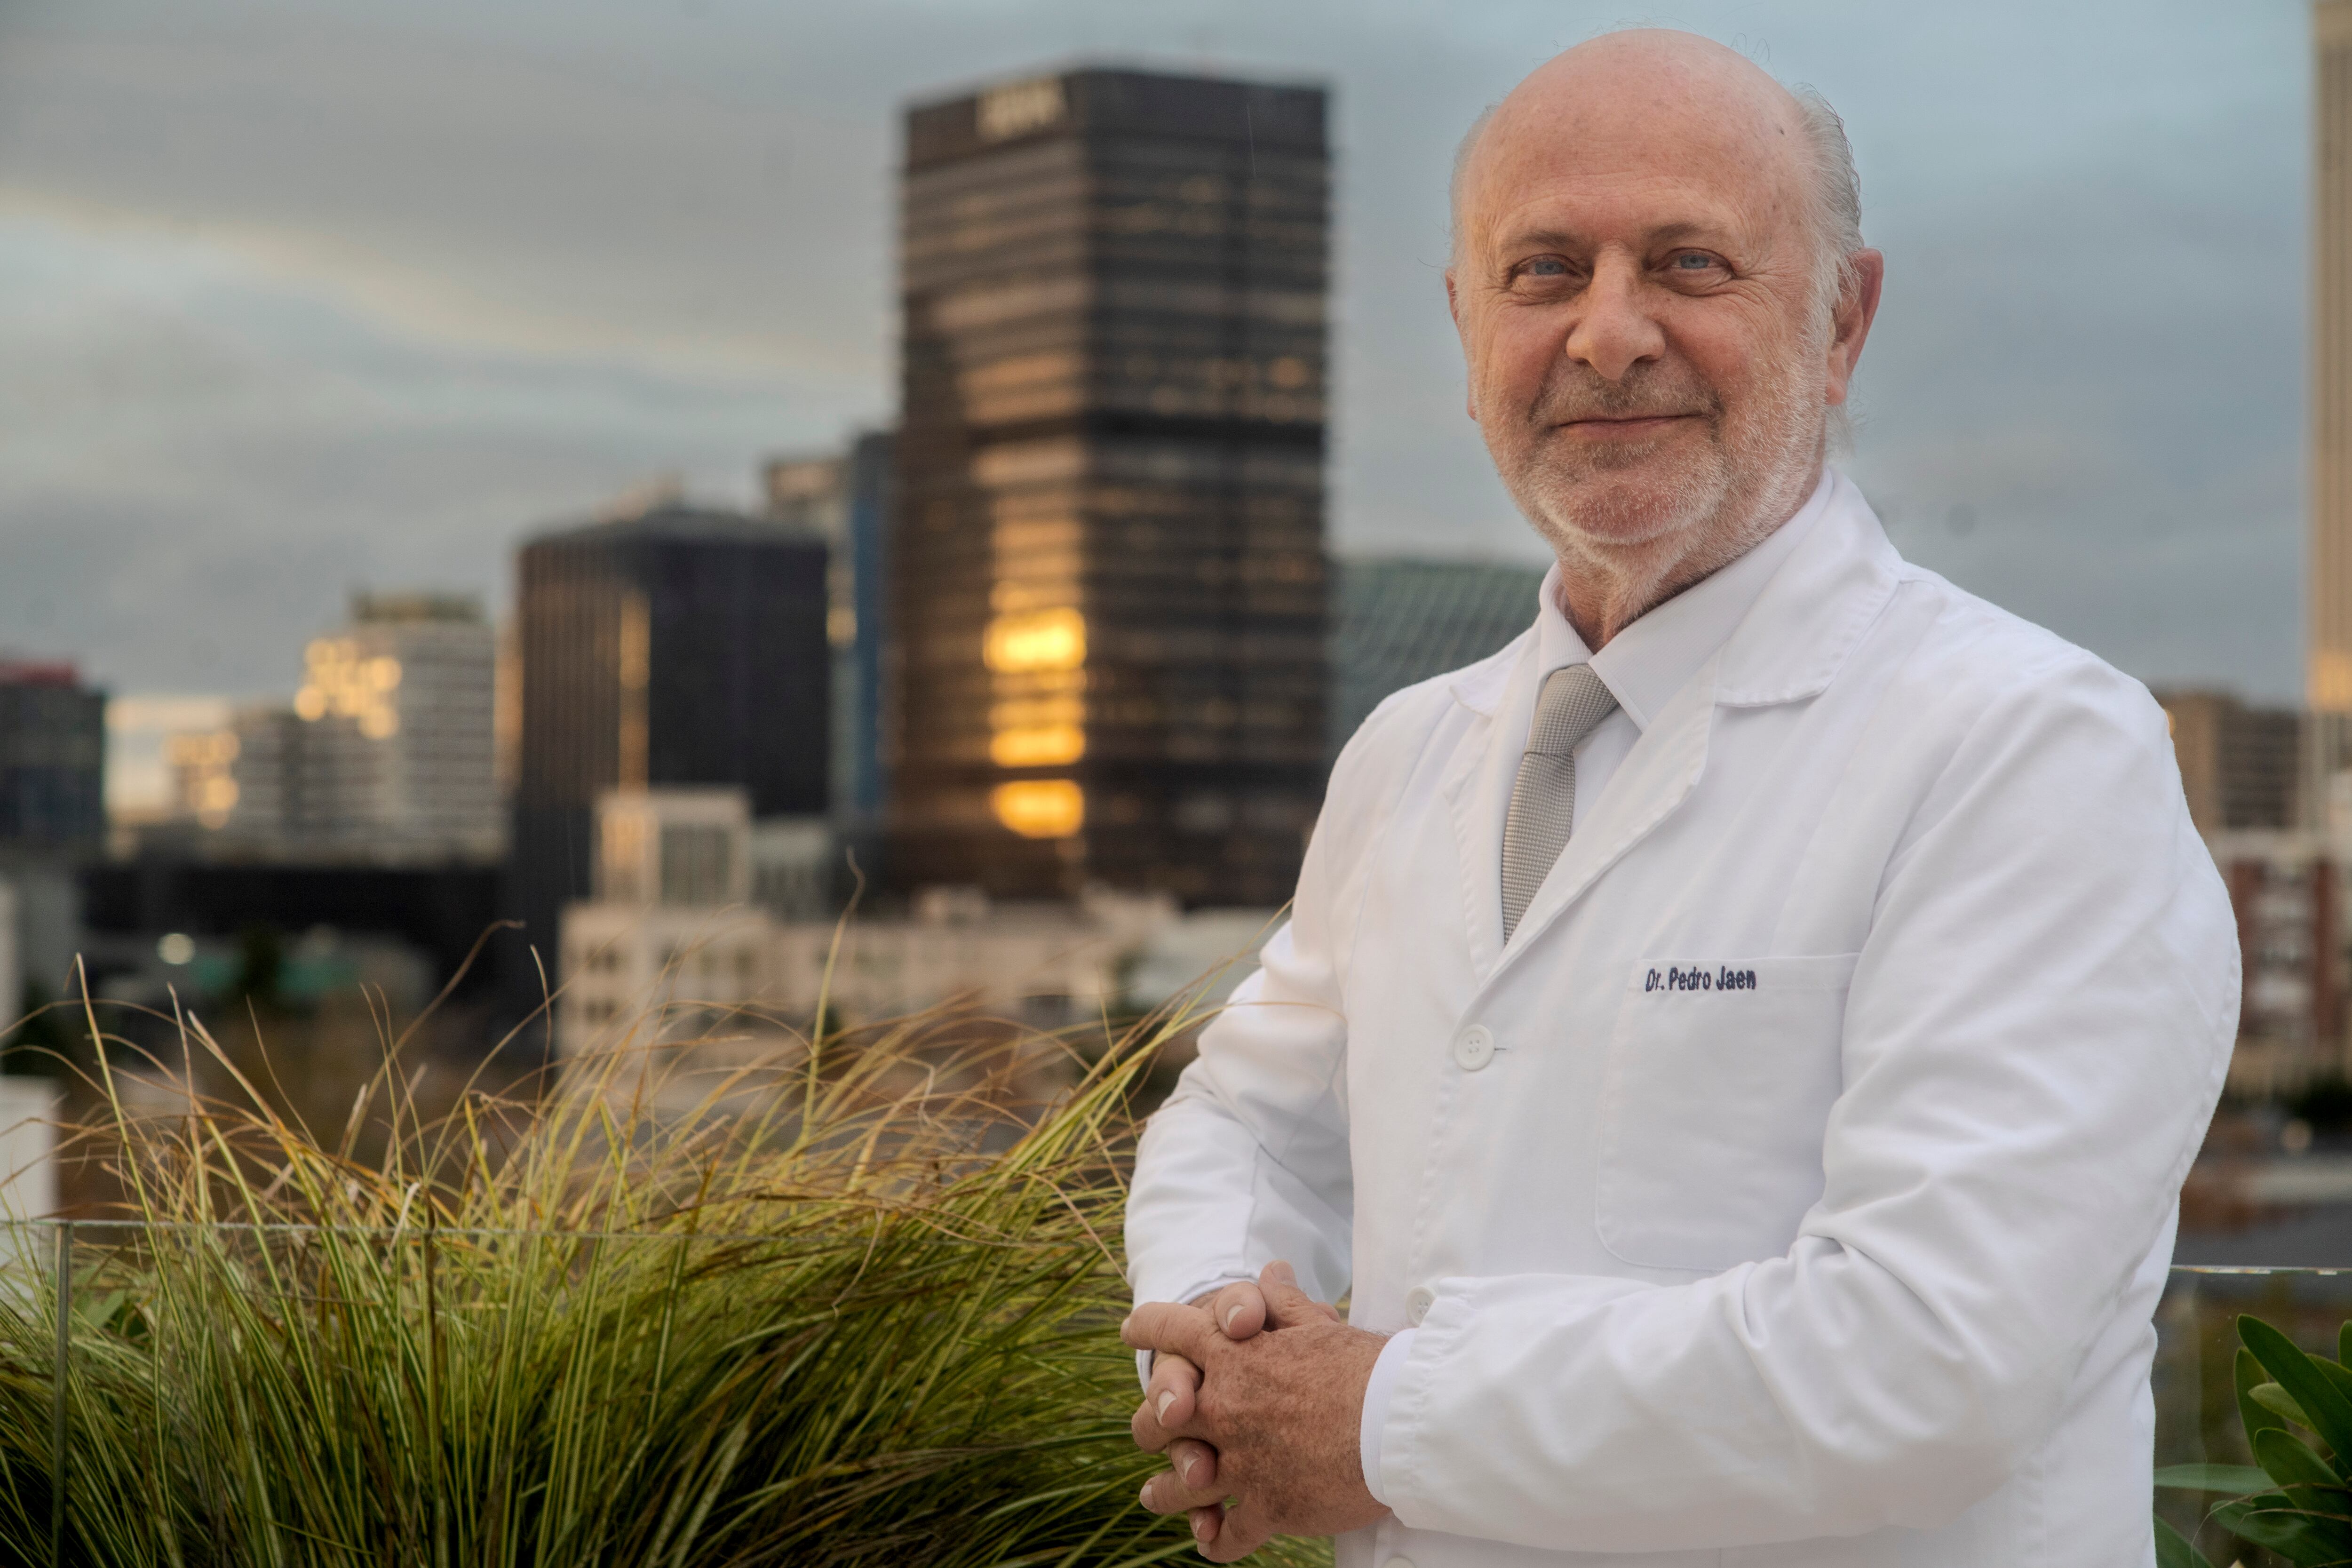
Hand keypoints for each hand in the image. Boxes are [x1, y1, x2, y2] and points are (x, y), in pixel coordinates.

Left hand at [1123, 1261, 1388, 1560]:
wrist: (1399, 1423)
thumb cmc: (1364, 1368)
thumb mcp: (1319, 1326)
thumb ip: (1284, 1302)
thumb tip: (1270, 1269)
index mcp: (1235, 1357)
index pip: (1175, 1332)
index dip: (1150, 1327)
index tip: (1131, 1328)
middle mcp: (1227, 1409)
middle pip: (1160, 1418)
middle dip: (1151, 1422)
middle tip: (1153, 1427)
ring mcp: (1243, 1463)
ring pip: (1182, 1485)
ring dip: (1166, 1492)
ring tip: (1155, 1497)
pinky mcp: (1269, 1507)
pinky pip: (1229, 1532)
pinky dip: (1217, 1540)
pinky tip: (1210, 1541)